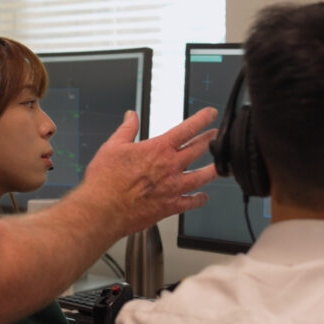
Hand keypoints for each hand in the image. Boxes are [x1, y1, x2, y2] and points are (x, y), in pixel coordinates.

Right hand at [78, 107, 218, 235]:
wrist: (104, 209)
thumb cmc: (105, 180)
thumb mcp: (112, 146)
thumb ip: (126, 129)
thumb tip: (130, 116)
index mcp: (158, 149)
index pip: (187, 129)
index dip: (202, 119)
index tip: (210, 114)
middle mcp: (170, 167)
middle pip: (199, 150)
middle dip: (210, 140)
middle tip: (216, 136)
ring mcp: (173, 188)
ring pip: (202, 177)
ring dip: (213, 170)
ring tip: (219, 166)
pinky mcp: (170, 207)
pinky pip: (191, 203)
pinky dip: (199, 200)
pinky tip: (203, 197)